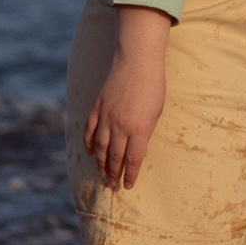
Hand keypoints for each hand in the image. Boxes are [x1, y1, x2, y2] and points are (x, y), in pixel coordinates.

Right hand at [84, 19, 168, 186]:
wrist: (136, 60)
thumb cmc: (152, 85)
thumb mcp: (155, 112)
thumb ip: (145, 132)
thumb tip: (136, 148)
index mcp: (139, 129)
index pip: (133, 160)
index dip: (130, 175)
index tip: (128, 185)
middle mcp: (120, 126)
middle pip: (115, 157)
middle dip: (114, 173)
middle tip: (113, 183)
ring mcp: (106, 117)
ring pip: (100, 148)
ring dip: (101, 163)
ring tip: (102, 173)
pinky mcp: (97, 107)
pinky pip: (90, 131)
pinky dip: (89, 144)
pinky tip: (91, 152)